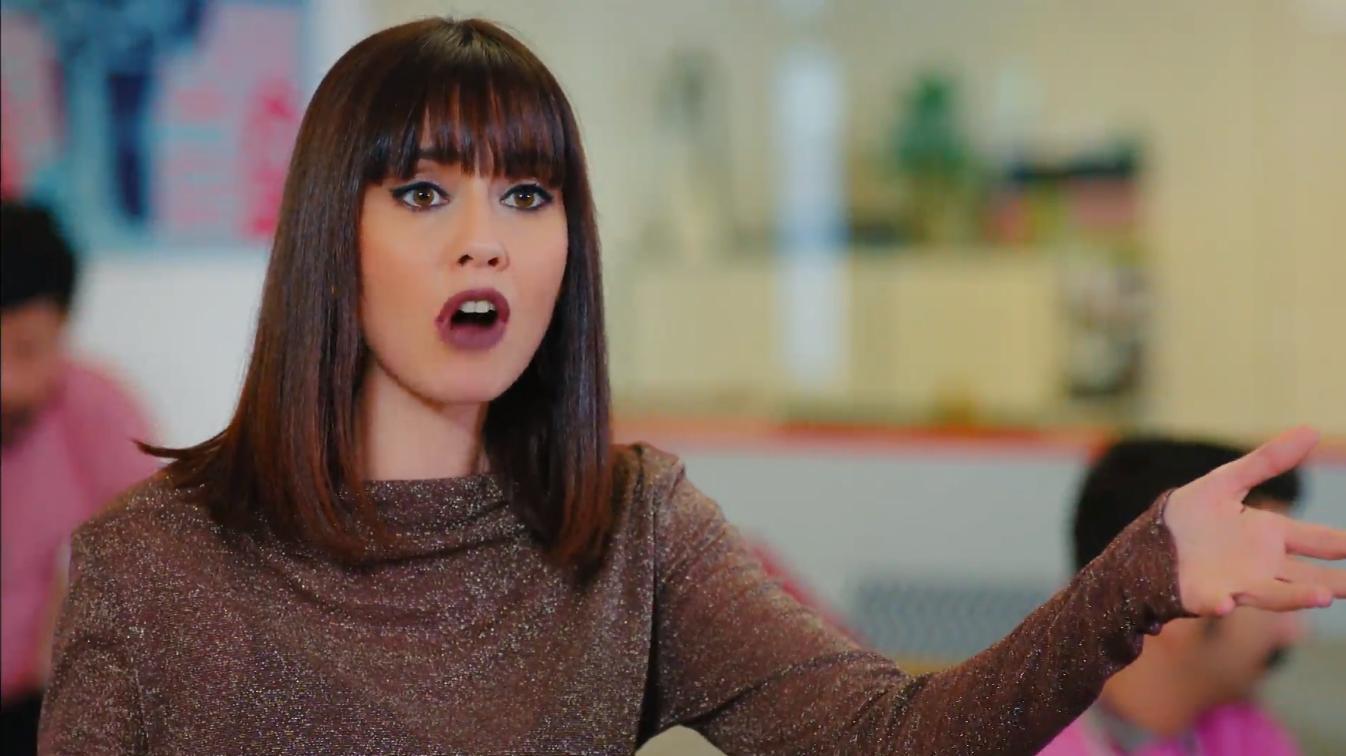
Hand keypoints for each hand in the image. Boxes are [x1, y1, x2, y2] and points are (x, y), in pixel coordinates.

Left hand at [1165, 426, 1345, 615]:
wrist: (1148, 543)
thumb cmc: (1190, 515)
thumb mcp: (1227, 481)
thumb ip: (1267, 460)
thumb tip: (1312, 430)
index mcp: (1268, 535)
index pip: (1316, 540)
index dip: (1341, 543)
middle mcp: (1261, 564)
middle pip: (1308, 577)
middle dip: (1336, 582)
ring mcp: (1236, 583)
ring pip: (1275, 594)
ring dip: (1297, 597)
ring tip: (1325, 597)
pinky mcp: (1206, 595)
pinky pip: (1215, 601)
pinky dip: (1220, 604)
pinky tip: (1225, 604)